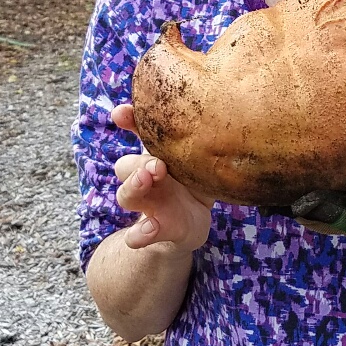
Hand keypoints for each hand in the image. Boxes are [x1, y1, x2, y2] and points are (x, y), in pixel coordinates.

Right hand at [112, 104, 213, 253]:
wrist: (189, 226)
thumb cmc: (193, 183)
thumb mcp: (198, 160)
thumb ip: (202, 141)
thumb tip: (224, 110)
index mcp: (155, 156)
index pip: (137, 133)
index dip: (128, 120)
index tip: (122, 113)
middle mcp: (145, 178)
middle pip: (126, 165)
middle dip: (138, 161)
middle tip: (157, 162)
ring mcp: (147, 205)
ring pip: (126, 195)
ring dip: (133, 186)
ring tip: (146, 179)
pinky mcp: (154, 230)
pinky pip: (138, 234)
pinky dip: (139, 234)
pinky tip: (146, 231)